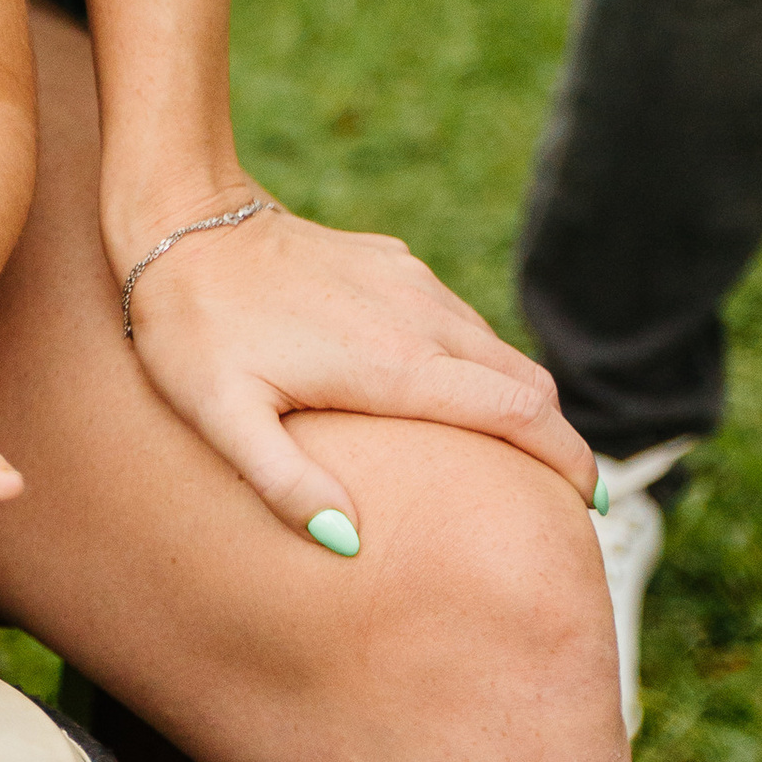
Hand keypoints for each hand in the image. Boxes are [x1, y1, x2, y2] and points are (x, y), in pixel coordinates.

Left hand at [117, 191, 598, 547]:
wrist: (178, 218)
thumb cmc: (193, 327)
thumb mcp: (219, 416)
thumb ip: (284, 482)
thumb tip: (348, 543)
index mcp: (393, 364)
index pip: (519, 413)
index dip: (566, 460)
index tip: (584, 505)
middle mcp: (418, 317)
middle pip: (527, 382)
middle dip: (555, 438)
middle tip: (558, 498)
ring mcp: (408, 282)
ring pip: (496, 348)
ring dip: (515, 399)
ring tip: (507, 458)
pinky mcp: (391, 263)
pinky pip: (457, 320)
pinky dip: (477, 362)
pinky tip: (446, 394)